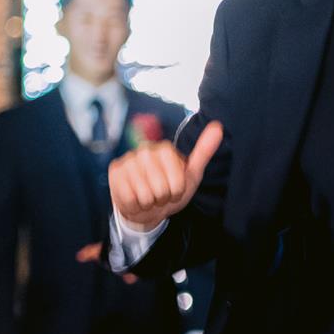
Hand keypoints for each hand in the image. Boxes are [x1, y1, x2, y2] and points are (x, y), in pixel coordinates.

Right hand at [109, 120, 223, 230]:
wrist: (147, 207)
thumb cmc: (171, 190)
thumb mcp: (191, 174)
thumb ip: (204, 151)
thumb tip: (218, 126)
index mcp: (164, 149)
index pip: (176, 181)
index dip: (176, 191)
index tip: (174, 188)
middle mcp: (144, 151)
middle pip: (160, 188)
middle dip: (163, 197)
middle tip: (160, 194)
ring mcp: (127, 161)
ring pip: (144, 195)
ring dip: (149, 202)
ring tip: (148, 196)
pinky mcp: (114, 174)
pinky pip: (129, 198)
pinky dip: (135, 205)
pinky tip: (135, 198)